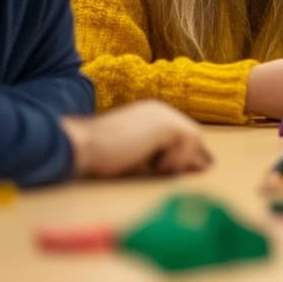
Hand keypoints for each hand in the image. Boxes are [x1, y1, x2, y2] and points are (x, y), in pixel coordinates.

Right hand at [62, 100, 210, 177]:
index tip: (190, 172)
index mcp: (152, 115)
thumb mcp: (139, 158)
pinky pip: (188, 146)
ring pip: (193, 142)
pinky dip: (172, 160)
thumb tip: (203, 166)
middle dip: (189, 158)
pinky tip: (147, 160)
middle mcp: (161, 109)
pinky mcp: (167, 123)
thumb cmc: (102, 157)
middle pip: (194, 137)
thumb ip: (166, 158)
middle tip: (172, 172)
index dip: (188, 156)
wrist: (80, 146)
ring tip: (149, 166)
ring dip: (175, 161)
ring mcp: (164, 113)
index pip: (184, 135)